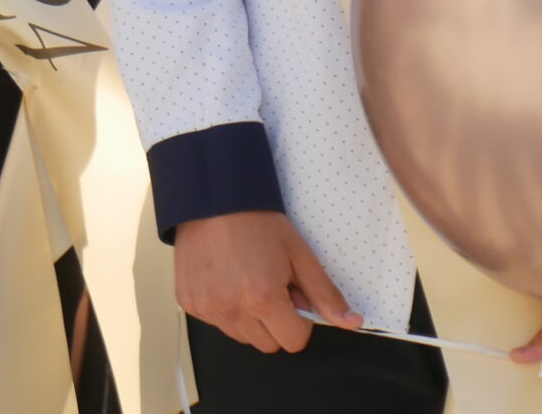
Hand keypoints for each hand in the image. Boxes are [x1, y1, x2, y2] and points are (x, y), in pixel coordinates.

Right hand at [174, 210, 359, 353]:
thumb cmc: (257, 221)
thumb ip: (325, 293)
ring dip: (248, 319)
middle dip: (274, 322)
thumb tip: (352, 322)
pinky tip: (224, 278)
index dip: (299, 320)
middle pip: (268, 344)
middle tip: (268, 284)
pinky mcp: (189, 302)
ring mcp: (207, 307)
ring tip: (244, 280)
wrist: (213, 196)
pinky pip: (217, 322)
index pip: (294, 341)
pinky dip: (224, 309)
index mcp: (263, 299)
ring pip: (242, 336)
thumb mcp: (299, 253)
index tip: (291, 294)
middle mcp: (232, 309)